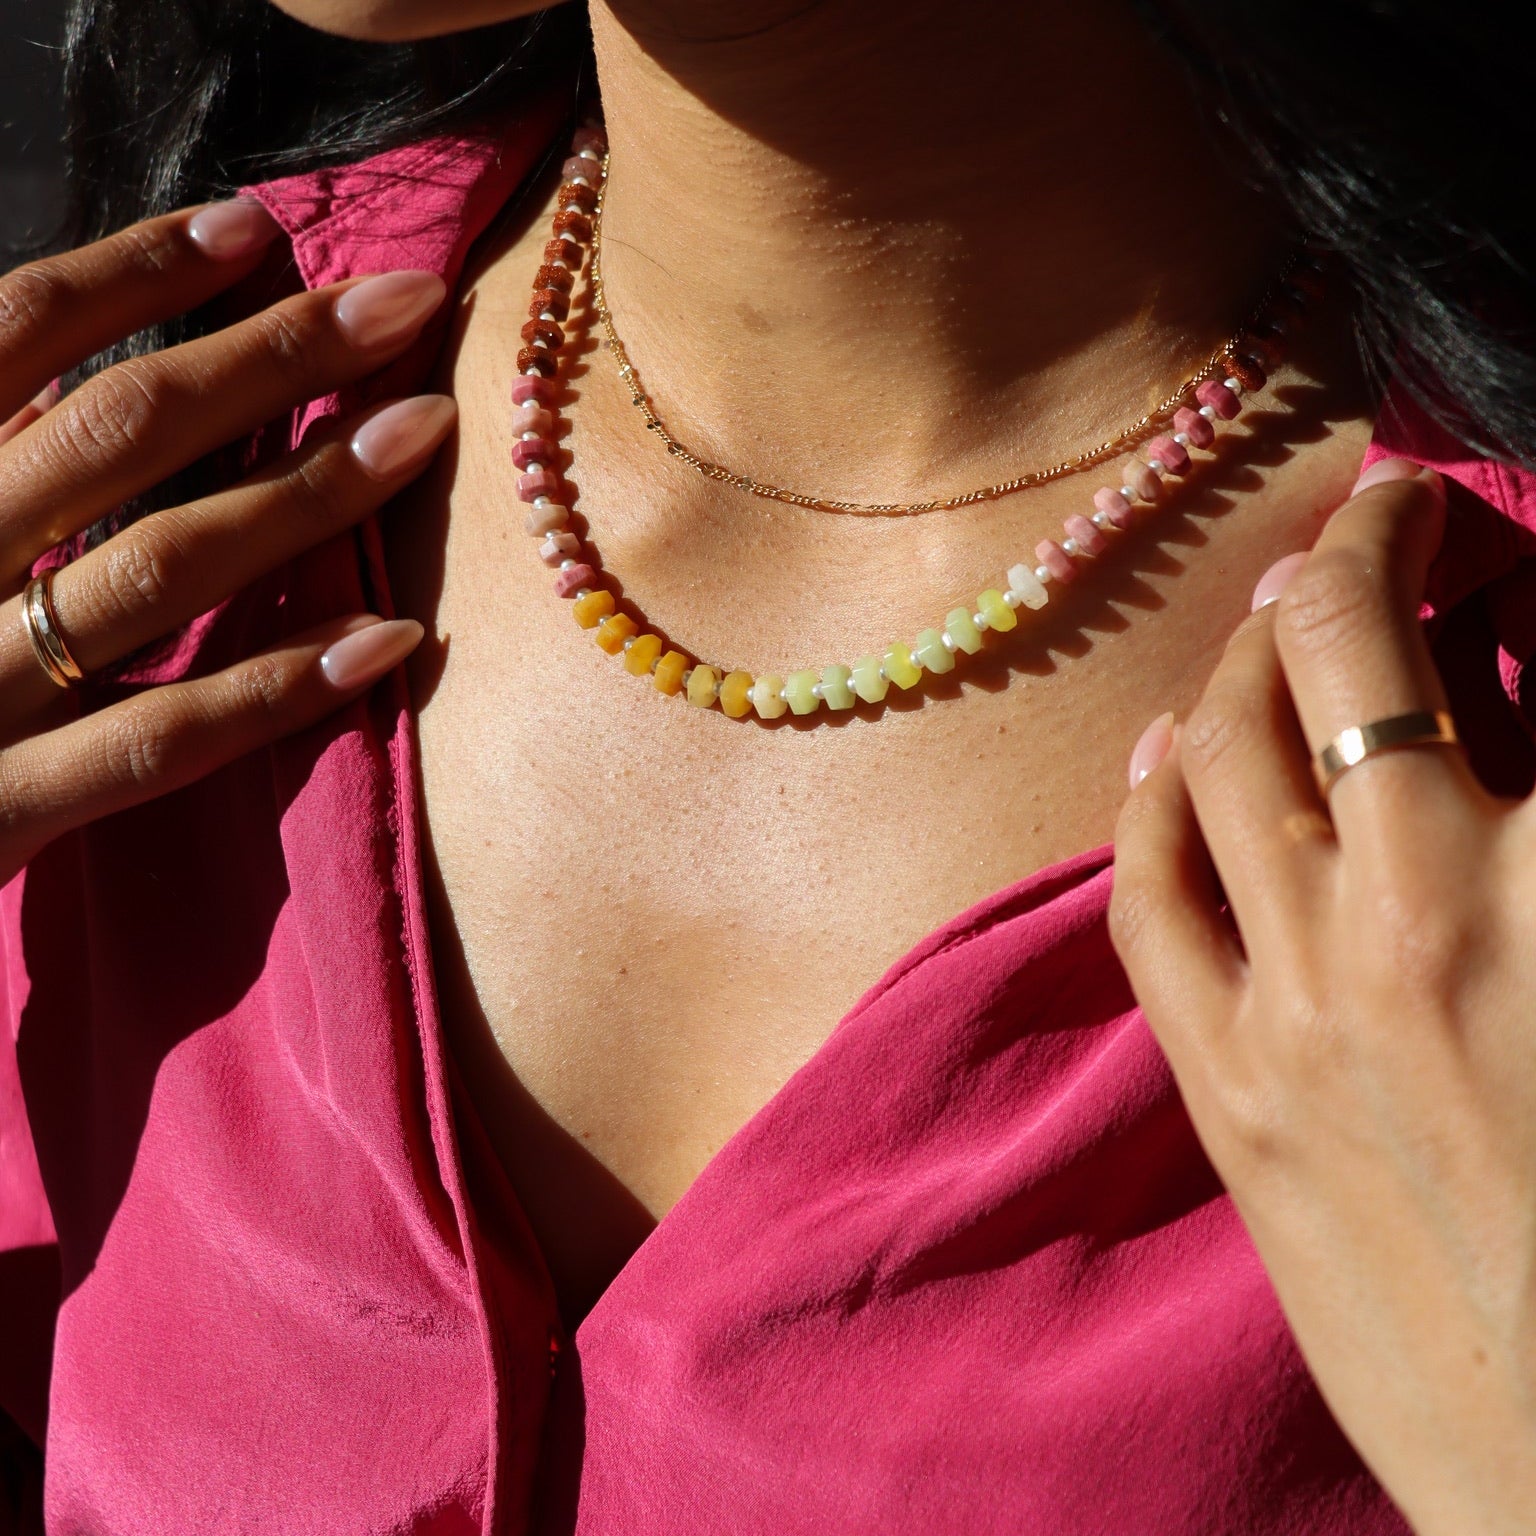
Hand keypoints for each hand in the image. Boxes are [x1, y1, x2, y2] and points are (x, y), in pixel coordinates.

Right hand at [0, 200, 456, 888]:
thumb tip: (74, 374)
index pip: (7, 332)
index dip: (134, 273)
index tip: (258, 225)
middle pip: (114, 431)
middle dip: (269, 354)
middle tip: (405, 298)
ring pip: (157, 570)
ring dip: (304, 494)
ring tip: (424, 430)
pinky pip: (159, 743)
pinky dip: (277, 688)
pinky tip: (391, 637)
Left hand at [1108, 459, 1535, 1535]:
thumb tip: (1500, 716)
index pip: (1438, 647)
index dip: (1421, 539)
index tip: (1431, 509)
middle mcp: (1402, 918)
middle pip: (1315, 671)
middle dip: (1335, 571)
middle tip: (1364, 542)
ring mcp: (1291, 1008)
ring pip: (1213, 762)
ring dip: (1237, 664)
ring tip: (1272, 628)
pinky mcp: (1227, 1095)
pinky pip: (1149, 899)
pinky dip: (1149, 800)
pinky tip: (1166, 750)